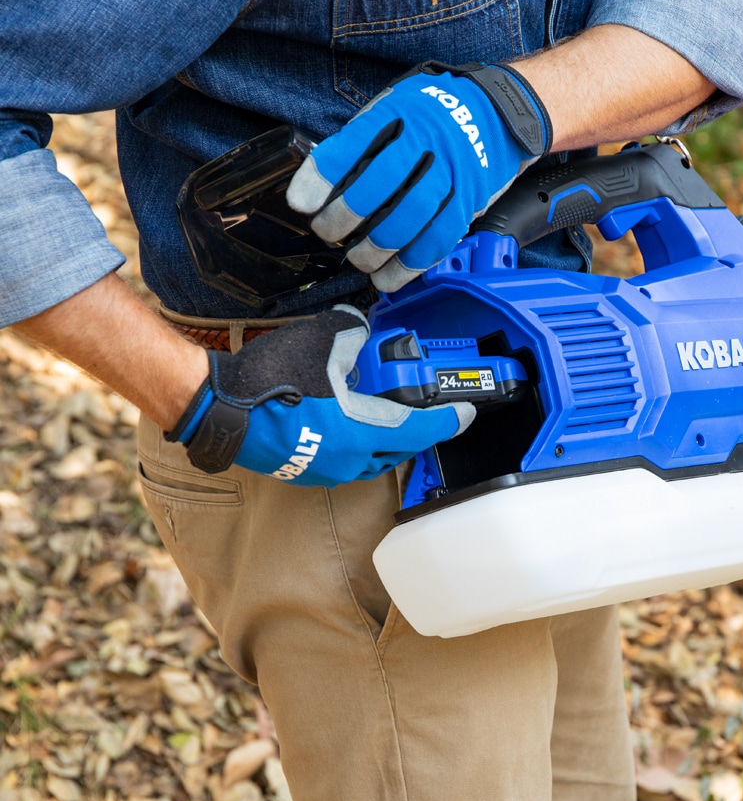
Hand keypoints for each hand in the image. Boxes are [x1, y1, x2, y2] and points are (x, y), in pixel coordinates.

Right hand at [167, 306, 472, 485]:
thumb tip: (362, 329)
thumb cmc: (267, 381)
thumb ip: (351, 332)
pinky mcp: (305, 470)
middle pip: (399, 449)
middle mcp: (348, 459)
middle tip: (428, 412)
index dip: (446, 420)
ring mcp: (325, 469)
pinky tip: (351, 425)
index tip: (466, 414)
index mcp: (360, 431)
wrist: (217, 410)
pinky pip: (347, 462)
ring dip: (389, 441)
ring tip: (392, 417)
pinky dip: (361, 445)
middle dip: (418, 433)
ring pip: (373, 461)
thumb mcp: (319, 341)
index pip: (418, 429)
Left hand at [286, 62, 550, 291]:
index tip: (301, 203)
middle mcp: (427, 141)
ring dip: (377, 247)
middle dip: (346, 217)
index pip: (352, 145)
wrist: (500, 114)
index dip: (322, 177)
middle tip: (328, 232)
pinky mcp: (470, 202)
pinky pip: (439, 239)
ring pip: (410, 217)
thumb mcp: (396, 107)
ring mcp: (452, 173)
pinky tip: (390, 276)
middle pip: (380, 184)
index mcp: (399, 114)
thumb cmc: (437, 113)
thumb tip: (323, 180)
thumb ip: (364, 139)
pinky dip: (411, 264)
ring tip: (358, 259)